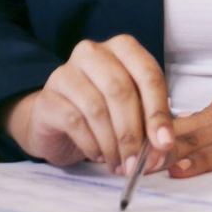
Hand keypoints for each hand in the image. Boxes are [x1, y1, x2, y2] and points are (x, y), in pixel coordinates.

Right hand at [3, 34, 174, 172]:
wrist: (56, 122)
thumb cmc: (103, 111)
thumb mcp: (133, 111)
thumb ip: (151, 123)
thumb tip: (163, 146)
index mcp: (122, 48)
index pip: (148, 74)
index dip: (158, 111)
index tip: (164, 143)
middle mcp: (93, 52)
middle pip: (121, 90)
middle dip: (133, 132)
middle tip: (137, 162)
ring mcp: (66, 72)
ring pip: (97, 108)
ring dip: (112, 144)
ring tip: (119, 164)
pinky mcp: (48, 97)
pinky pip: (74, 121)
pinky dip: (92, 145)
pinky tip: (98, 155)